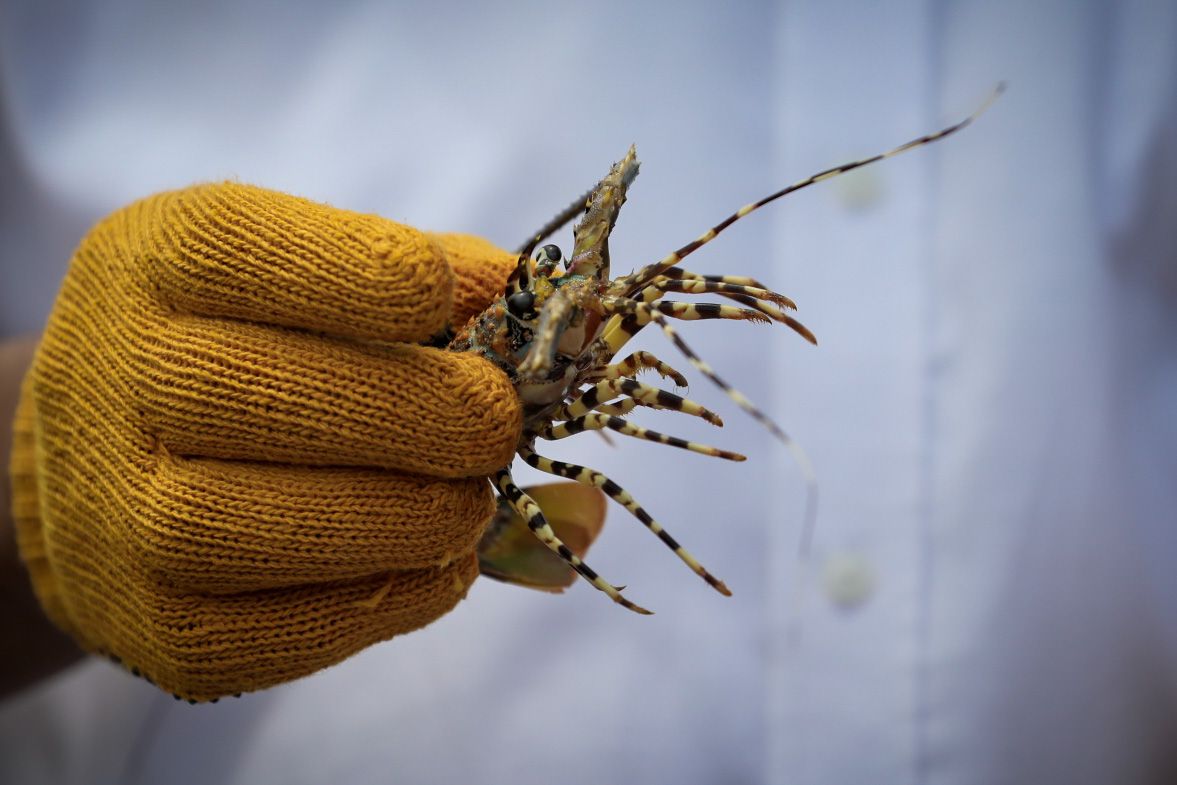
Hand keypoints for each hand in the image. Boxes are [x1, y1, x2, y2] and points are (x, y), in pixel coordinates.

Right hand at [8, 183, 519, 700]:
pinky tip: (442, 564)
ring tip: (472, 502)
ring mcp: (116, 518)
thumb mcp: (313, 279)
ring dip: (409, 517)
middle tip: (498, 424)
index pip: (240, 249)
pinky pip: (283, 630)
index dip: (366, 274)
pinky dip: (390, 599)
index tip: (457, 298)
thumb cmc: (246, 349)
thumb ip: (442, 288)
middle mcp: (111, 382)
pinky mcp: (161, 628)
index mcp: (152, 264)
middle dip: (422, 414)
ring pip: (271, 527)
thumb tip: (585, 317)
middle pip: (267, 399)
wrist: (102, 467)